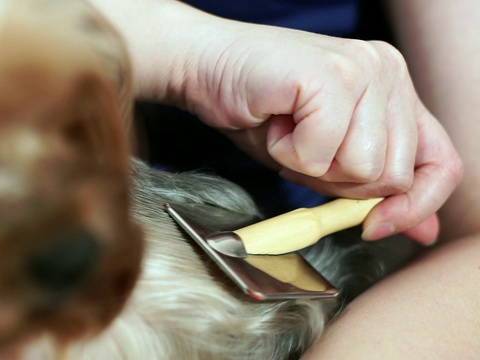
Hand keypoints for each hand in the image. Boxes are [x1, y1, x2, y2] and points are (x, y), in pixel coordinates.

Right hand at [181, 21, 462, 243]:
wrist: (203, 67)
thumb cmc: (258, 111)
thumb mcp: (323, 161)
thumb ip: (372, 190)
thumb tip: (424, 232)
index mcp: (395, 91)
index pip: (441, 163)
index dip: (416, 206)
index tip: (375, 227)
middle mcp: (388, 73)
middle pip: (394, 175)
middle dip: (338, 182)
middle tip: (302, 148)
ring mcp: (363, 70)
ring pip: (362, 168)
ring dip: (311, 165)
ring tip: (287, 131)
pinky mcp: (330, 75)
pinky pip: (322, 153)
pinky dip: (289, 153)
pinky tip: (275, 123)